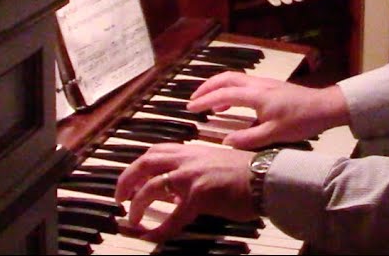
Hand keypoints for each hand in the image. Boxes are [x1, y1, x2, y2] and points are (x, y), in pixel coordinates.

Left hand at [114, 142, 256, 241]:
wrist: (268, 178)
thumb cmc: (249, 173)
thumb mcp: (217, 164)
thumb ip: (196, 171)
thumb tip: (180, 189)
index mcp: (192, 152)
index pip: (156, 152)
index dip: (139, 165)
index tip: (131, 179)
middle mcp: (188, 159)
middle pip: (145, 163)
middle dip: (126, 180)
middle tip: (120, 197)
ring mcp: (192, 177)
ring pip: (152, 187)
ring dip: (137, 204)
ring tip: (132, 219)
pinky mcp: (199, 196)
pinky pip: (172, 218)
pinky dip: (159, 230)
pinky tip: (151, 238)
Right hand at [187, 72, 348, 149]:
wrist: (325, 107)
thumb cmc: (301, 120)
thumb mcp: (275, 134)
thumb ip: (249, 139)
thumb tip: (225, 142)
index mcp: (256, 95)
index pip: (224, 94)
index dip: (205, 100)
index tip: (190, 108)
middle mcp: (257, 84)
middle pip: (226, 78)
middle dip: (206, 87)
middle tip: (192, 100)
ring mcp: (264, 83)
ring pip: (234, 78)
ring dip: (217, 87)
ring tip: (206, 102)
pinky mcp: (270, 86)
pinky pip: (243, 83)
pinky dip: (229, 90)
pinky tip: (229, 104)